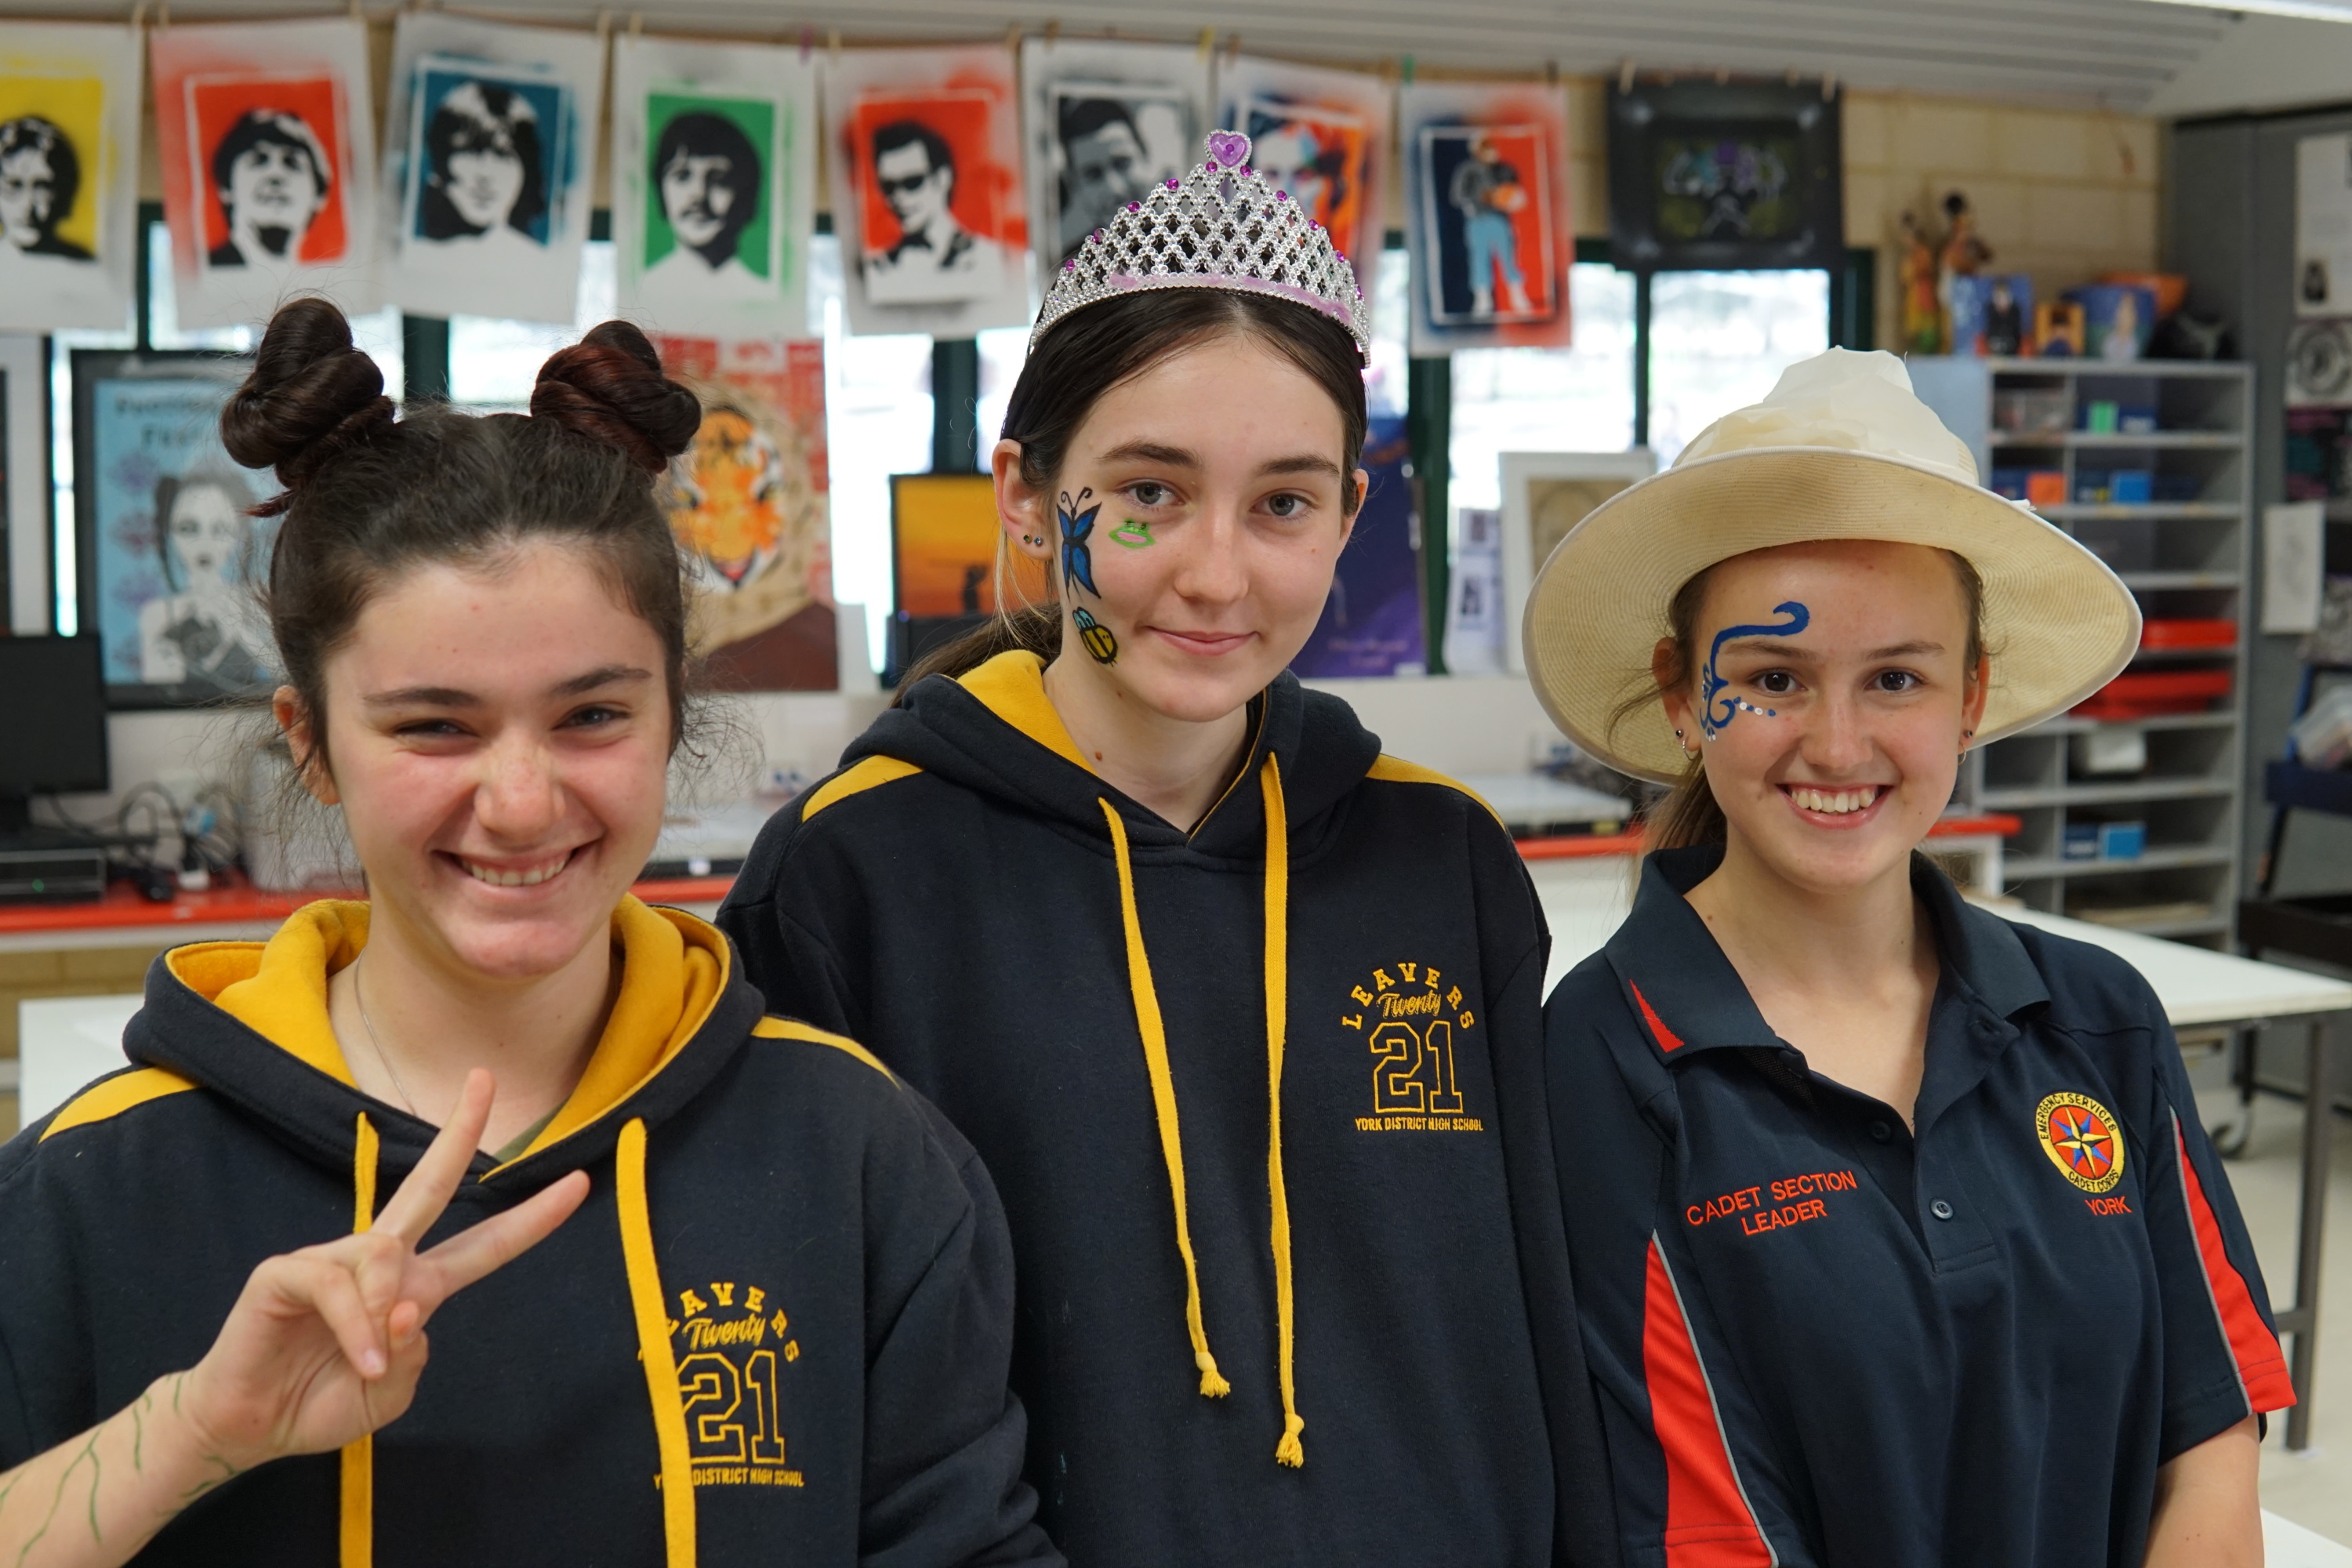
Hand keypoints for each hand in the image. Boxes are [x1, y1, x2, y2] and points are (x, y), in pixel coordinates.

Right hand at [174, 1071, 587, 1473]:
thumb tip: (406, 1311)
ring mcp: (332, 1258)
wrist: (250, 1428)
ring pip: (386, 1257)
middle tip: (485, 1078)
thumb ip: (411, 1358)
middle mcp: (380, 1260)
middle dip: (459, 1132)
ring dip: (384, 1315)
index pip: (483, 1246)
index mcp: (416, 1286)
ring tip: (367, 1363)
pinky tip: (357, 1358)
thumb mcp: (387, 1395)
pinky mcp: (287, 1271)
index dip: (530, 1219)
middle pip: (428, 1186)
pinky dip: (355, 1324)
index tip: (578, 1183)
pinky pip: (339, 1284)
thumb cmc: (321, 1403)